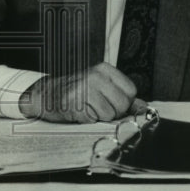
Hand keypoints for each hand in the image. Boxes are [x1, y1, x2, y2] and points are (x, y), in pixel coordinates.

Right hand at [18, 62, 146, 122]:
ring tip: (86, 109)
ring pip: (109, 115)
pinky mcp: (73, 103)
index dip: (123, 102)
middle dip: (113, 112)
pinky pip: (93, 120)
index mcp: (104, 69)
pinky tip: (78, 113)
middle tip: (96, 107)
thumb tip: (143, 107)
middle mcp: (95, 75)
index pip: (130, 91)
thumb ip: (123, 96)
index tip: (110, 101)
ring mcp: (83, 88)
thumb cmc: (77, 93)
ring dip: (99, 118)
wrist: (46, 95)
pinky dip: (87, 121)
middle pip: (122, 104)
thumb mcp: (101, 88)